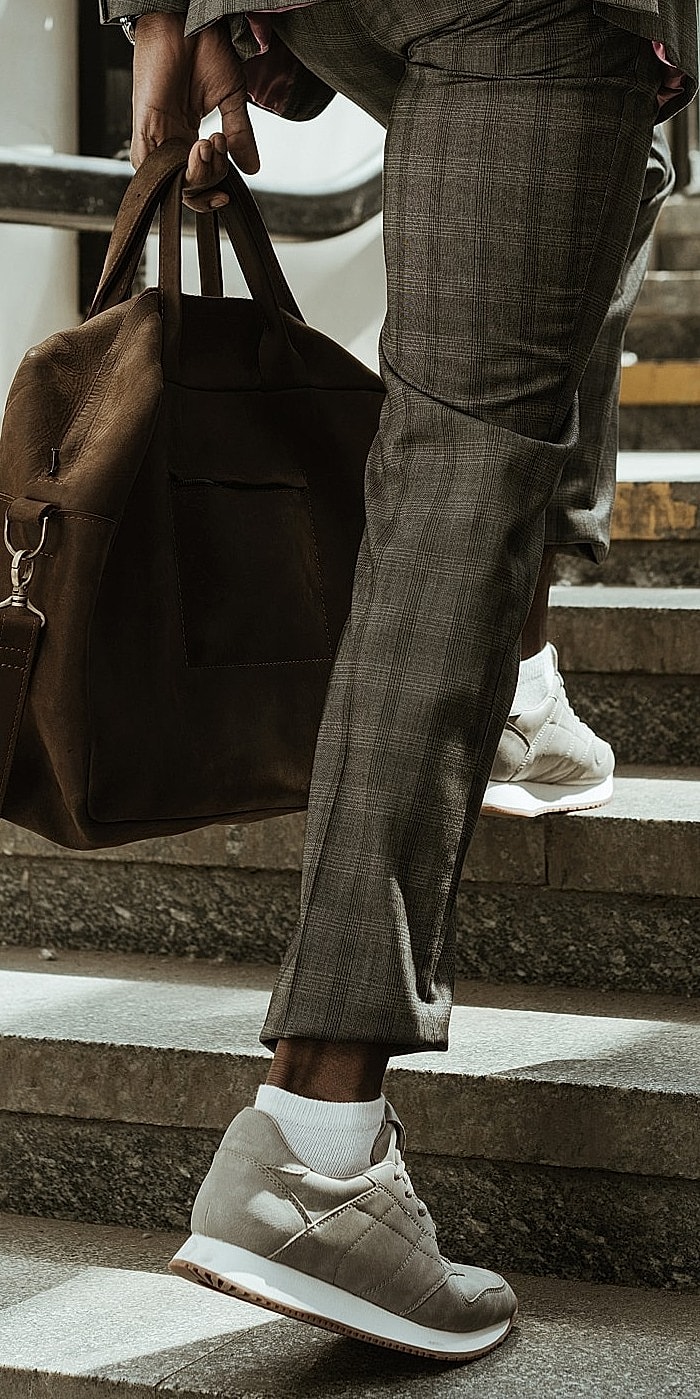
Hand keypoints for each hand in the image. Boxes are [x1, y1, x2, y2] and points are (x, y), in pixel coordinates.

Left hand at [130, 14, 259, 210]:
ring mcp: (155, 135)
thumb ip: (240, 135)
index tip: (228, 191)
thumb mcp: (231, 99)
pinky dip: (180, 168)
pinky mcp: (145, 125)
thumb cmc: (204, 48)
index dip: (211, 192)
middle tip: (221, 149)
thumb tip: (253, 168)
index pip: (196, 182)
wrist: (188, 20)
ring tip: (211, 143)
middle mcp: (169, 139)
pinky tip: (199, 147)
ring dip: (198, 174)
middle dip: (209, 182)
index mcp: (186, 135)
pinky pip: (153, 166)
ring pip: (172, 182)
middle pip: (186, 187)